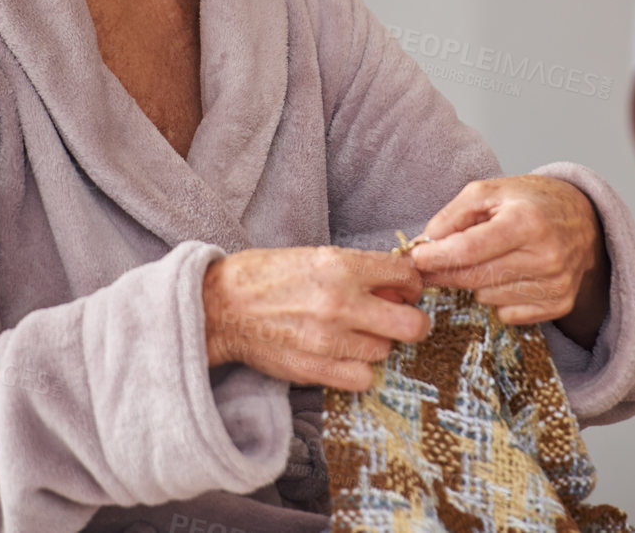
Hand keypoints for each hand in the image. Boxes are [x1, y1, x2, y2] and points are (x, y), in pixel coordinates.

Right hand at [201, 246, 430, 390]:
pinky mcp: (316, 370)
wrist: (222, 307)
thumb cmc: (267, 276)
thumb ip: (359, 271)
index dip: (411, 285)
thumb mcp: (316, 256)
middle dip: (413, 323)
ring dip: (375, 344)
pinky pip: (363, 378)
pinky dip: (356, 370)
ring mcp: (330, 340)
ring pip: (385, 351)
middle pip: (411, 325)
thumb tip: (398, 287)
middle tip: (400, 321)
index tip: (404, 292)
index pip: (406, 277)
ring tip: (353, 335)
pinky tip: (341, 356)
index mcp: (342, 266)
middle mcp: (341, 302)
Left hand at [407, 175, 610, 346]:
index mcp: (527, 221)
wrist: (585, 219)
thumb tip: (426, 242)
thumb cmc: (532, 201)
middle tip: (427, 266)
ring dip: (475, 283)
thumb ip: (455, 214)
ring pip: (487, 298)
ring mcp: (555, 284)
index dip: (437, 257)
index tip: (415, 258)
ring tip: (485, 260)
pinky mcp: (559, 304)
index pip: (470, 249)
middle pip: (475, 277)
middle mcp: (545, 256)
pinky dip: (497, 298)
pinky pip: (508, 313)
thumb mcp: (491, 191)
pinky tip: (506, 276)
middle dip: (444, 273)